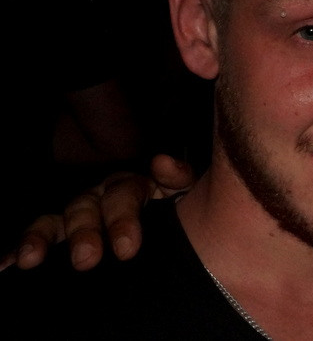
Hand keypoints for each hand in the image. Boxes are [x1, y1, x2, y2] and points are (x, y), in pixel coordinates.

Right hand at [3, 154, 195, 271]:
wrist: (172, 238)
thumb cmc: (178, 215)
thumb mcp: (181, 194)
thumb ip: (177, 177)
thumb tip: (161, 161)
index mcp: (131, 187)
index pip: (123, 194)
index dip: (123, 218)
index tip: (127, 249)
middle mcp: (99, 199)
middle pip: (86, 209)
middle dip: (84, 233)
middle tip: (86, 259)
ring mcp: (77, 218)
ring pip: (56, 222)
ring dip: (42, 238)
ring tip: (31, 259)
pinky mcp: (59, 239)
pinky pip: (38, 239)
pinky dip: (22, 248)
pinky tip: (8, 264)